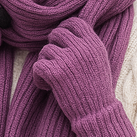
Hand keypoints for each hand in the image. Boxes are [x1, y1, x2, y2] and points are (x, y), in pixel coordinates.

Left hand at [33, 17, 134, 136]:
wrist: (97, 113)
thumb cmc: (97, 88)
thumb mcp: (99, 59)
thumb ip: (86, 44)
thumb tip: (66, 30)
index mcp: (93, 43)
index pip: (74, 22)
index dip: (64, 29)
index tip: (62, 42)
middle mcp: (81, 48)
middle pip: (56, 33)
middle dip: (53, 46)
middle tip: (56, 61)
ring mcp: (68, 60)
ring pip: (45, 50)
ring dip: (46, 62)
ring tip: (54, 77)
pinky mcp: (55, 73)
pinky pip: (38, 65)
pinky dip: (38, 77)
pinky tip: (46, 86)